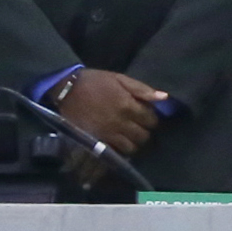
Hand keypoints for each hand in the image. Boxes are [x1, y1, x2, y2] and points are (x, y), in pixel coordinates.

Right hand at [51, 68, 165, 157]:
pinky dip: (121, 149)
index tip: (148, 117)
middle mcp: (121, 122)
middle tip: (140, 127)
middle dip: (145, 132)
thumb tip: (164, 97)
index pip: (151, 121)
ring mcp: (109, 134)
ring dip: (134, 142)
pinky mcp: (97, 141)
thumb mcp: (120, 79)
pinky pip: (115, 151)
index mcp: (128, 106)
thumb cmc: (95, 82)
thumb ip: (142, 89)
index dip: (152, 119)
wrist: (67, 90)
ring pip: (131, 147)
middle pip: (143, 136)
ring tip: (130, 135)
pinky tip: (120, 142)